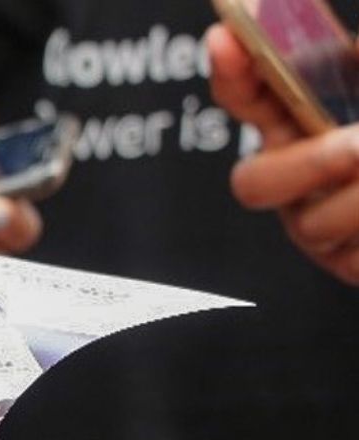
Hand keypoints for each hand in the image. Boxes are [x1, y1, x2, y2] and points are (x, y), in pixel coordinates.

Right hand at [208, 24, 358, 283]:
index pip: (246, 96)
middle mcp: (300, 177)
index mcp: (302, 123)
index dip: (232, 71)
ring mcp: (319, 223)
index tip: (228, 40)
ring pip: (314, 224)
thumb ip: (353, 69)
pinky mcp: (349, 263)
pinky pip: (354, 257)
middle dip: (308, 164)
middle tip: (357, 149)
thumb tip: (334, 57)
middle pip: (254, 182)